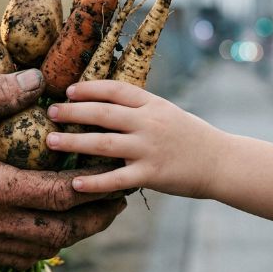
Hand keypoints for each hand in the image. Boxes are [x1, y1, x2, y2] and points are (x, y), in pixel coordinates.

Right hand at [0, 70, 125, 268]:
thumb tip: (38, 79)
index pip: (56, 196)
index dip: (93, 187)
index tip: (118, 174)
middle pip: (57, 233)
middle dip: (94, 220)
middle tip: (119, 199)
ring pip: (39, 250)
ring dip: (72, 234)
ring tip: (93, 212)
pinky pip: (17, 258)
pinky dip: (43, 245)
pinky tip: (51, 226)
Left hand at [45, 80, 225, 196]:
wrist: (221, 162)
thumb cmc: (190, 136)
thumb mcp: (166, 111)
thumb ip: (138, 107)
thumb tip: (103, 101)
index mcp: (152, 104)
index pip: (115, 90)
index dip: (89, 88)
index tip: (68, 90)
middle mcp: (149, 123)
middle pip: (103, 113)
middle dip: (73, 112)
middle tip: (50, 113)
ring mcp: (149, 149)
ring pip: (103, 144)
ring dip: (74, 142)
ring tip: (51, 141)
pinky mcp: (151, 174)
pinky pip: (116, 179)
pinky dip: (94, 182)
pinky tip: (75, 182)